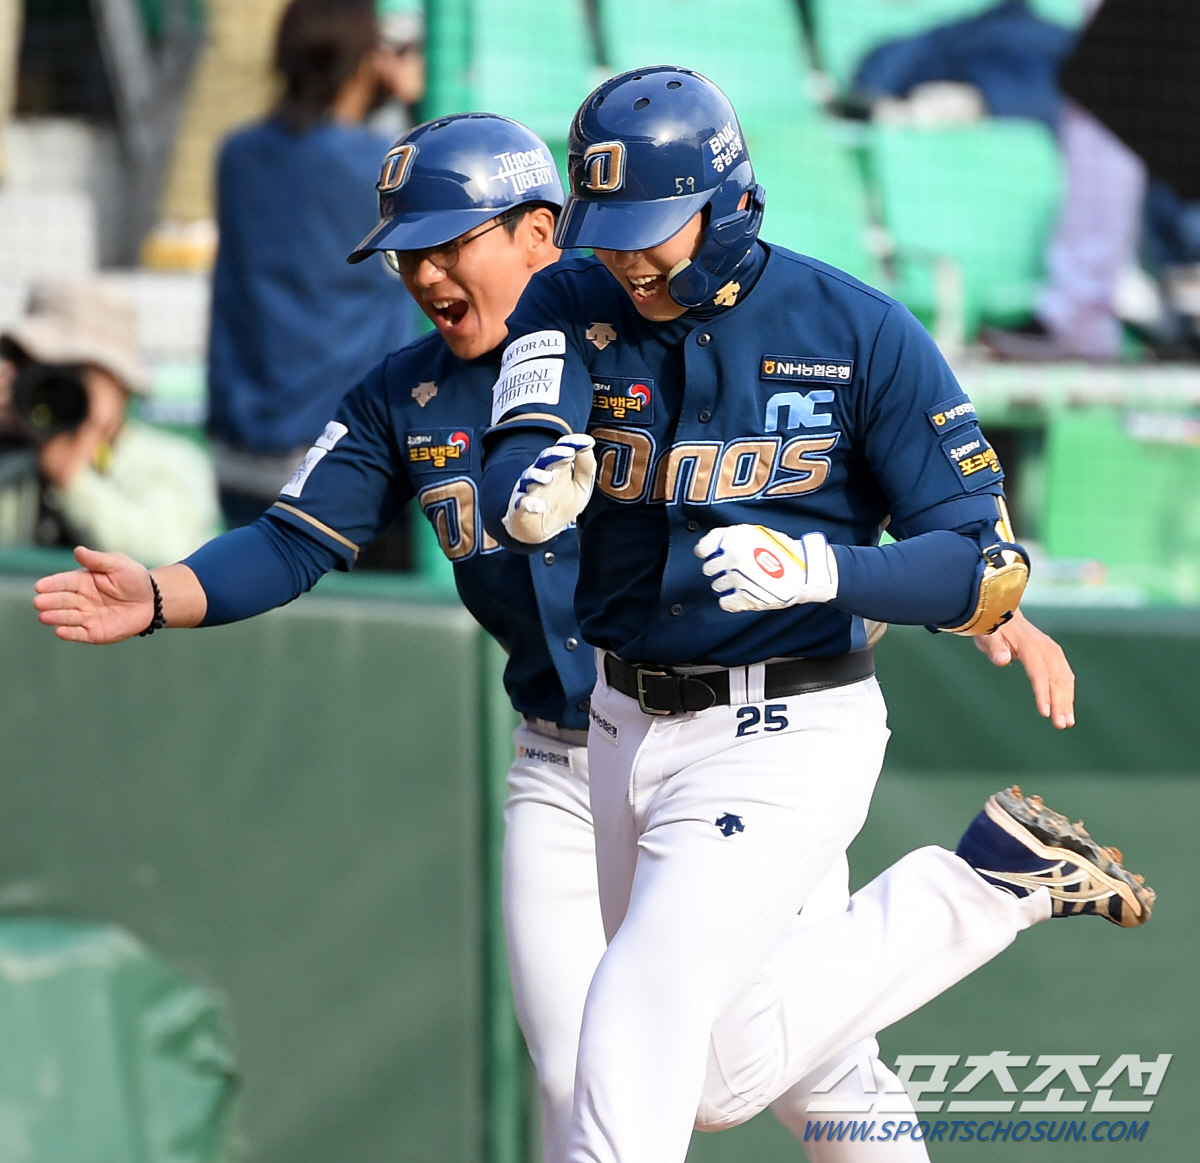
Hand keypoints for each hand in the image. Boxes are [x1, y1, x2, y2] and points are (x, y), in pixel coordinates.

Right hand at [33, 546, 154, 642]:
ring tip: (44, 616)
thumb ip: (98, 560)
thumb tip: (78, 550)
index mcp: (83, 581)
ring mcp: (87, 616)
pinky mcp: (95, 632)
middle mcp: (81, 599)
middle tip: (39, 602)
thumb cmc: (134, 578)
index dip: (51, 585)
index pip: (63, 582)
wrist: (152, 600)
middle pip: (61, 600)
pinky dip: (69, 633)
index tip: (39, 586)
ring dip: (55, 617)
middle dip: (49, 602)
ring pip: (67, 617)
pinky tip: (60, 631)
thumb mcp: (118, 564)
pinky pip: (79, 634)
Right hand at [502, 434, 595, 543]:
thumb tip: (589, 443)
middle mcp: (541, 474)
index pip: (563, 449)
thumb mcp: (581, 486)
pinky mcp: (520, 508)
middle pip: (546, 458)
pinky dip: (529, 504)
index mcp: (557, 467)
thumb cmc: (561, 503)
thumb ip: (586, 466)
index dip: (573, 443)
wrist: (539, 531)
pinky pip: (522, 503)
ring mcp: (528, 489)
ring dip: (538, 476)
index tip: (588, 442)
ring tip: (548, 479)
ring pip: (529, 477)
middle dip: (556, 454)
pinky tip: (540, 507)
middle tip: (569, 452)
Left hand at [695, 525, 837, 611]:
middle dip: (719, 569)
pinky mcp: (744, 599)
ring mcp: (737, 580)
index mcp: (734, 539)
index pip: (703, 549)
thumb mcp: (755, 533)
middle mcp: (733, 559)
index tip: (714, 556)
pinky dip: (731, 601)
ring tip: (742, 581)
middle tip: (735, 569)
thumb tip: (709, 547)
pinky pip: (725, 603)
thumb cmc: (782, 551)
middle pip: (708, 569)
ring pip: (716, 586)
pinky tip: (742, 594)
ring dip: (727, 585)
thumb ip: (730, 537)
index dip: (708, 553)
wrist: (804, 571)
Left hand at [975, 608, 1074, 728]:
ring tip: (1067, 723)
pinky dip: (1068, 692)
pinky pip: (1065, 675)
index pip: (1039, 673)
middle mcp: (1046, 647)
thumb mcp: (986, 635)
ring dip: (1067, 701)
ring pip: (1065, 678)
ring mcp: (1052, 650)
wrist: (1001, 611)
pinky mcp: (1054, 655)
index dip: (1042, 693)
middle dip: (1060, 703)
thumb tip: (1003, 659)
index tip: (1045, 713)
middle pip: (1056, 678)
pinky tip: (1066, 709)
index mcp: (1029, 645)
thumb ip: (994, 647)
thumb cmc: (990, 627)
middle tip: (1060, 725)